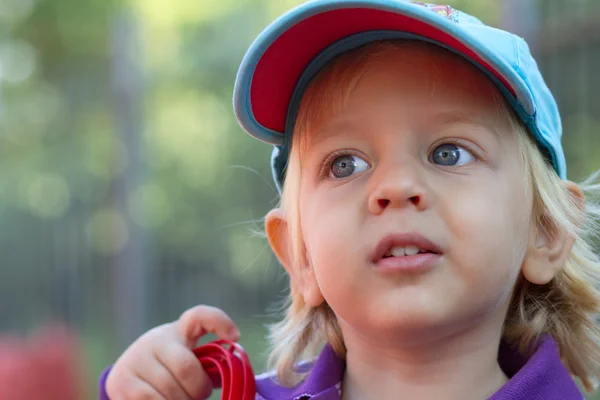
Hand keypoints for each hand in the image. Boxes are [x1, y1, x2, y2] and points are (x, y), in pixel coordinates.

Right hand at [105, 305, 239, 398]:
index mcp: (178, 332)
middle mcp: (155, 340)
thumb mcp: (184, 360)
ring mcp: (136, 360)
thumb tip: (230, 374)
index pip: (198, 316)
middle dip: (197, 390)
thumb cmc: (166, 370)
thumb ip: (205, 364)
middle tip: (196, 396)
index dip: (220, 321)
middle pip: (187, 368)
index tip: (235, 336)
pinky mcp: (122, 382)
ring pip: (170, 390)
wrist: (125, 377)